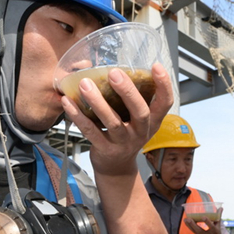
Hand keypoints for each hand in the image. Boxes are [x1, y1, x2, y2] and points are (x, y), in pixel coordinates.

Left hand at [62, 62, 172, 176]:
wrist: (116, 167)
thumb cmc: (126, 134)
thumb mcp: (137, 120)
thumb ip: (132, 99)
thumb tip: (117, 67)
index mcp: (152, 121)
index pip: (165, 103)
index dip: (164, 85)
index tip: (156, 66)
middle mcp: (141, 132)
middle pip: (140, 112)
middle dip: (128, 91)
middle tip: (114, 73)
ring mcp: (124, 142)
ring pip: (112, 122)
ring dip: (97, 102)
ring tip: (84, 84)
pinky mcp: (105, 149)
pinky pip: (91, 131)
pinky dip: (78, 116)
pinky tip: (68, 102)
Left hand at [183, 208, 223, 233]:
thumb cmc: (217, 233)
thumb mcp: (218, 226)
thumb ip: (218, 216)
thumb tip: (221, 207)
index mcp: (214, 231)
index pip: (211, 226)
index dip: (207, 222)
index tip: (203, 217)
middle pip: (200, 230)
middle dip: (194, 225)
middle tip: (189, 219)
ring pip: (195, 231)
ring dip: (189, 225)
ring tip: (185, 219)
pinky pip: (194, 231)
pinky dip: (190, 227)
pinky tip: (186, 222)